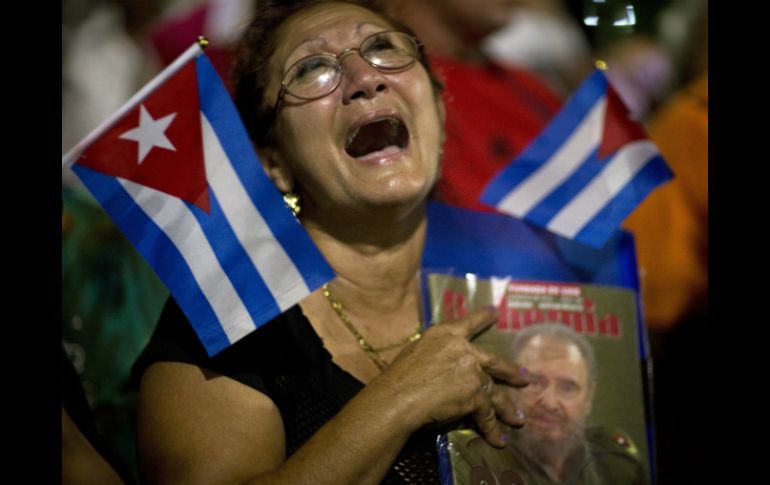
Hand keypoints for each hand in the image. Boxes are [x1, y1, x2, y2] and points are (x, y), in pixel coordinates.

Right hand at [379, 308, 528, 447]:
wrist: (398, 398)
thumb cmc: (398, 378)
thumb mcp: (415, 353)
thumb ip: (435, 354)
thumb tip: (442, 363)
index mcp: (444, 334)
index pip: (468, 323)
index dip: (482, 318)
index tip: (495, 312)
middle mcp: (462, 348)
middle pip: (494, 360)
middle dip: (511, 372)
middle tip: (524, 378)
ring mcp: (471, 371)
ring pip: (494, 392)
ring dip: (507, 409)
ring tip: (517, 420)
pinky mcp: (475, 394)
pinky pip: (487, 414)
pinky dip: (492, 429)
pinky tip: (499, 439)